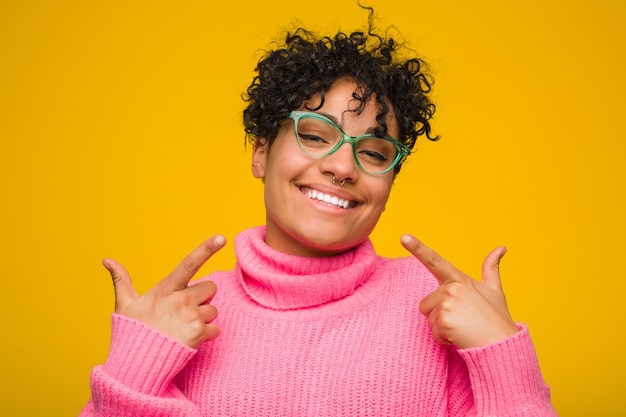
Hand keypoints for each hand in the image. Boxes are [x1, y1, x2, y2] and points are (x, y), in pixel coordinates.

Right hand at [102, 235, 226, 347]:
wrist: (136, 365)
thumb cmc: (131, 332)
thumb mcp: (124, 304)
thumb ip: (121, 280)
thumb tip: (106, 260)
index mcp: (165, 289)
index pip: (188, 264)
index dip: (206, 249)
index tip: (221, 237)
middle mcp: (180, 300)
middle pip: (210, 287)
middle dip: (202, 297)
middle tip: (182, 310)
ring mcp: (191, 317)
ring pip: (213, 309)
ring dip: (203, 318)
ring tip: (182, 327)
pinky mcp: (199, 334)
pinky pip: (215, 328)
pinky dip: (207, 334)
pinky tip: (188, 339)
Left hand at [401, 234, 517, 348]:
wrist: (503, 344)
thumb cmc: (497, 318)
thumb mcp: (494, 290)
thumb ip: (491, 267)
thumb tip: (502, 247)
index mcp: (459, 279)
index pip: (435, 261)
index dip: (418, 248)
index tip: (403, 237)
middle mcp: (452, 288)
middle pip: (426, 304)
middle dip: (440, 316)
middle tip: (463, 320)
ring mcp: (447, 303)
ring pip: (429, 319)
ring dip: (442, 328)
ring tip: (463, 328)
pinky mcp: (444, 320)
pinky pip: (433, 333)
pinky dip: (445, 339)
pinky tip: (461, 337)